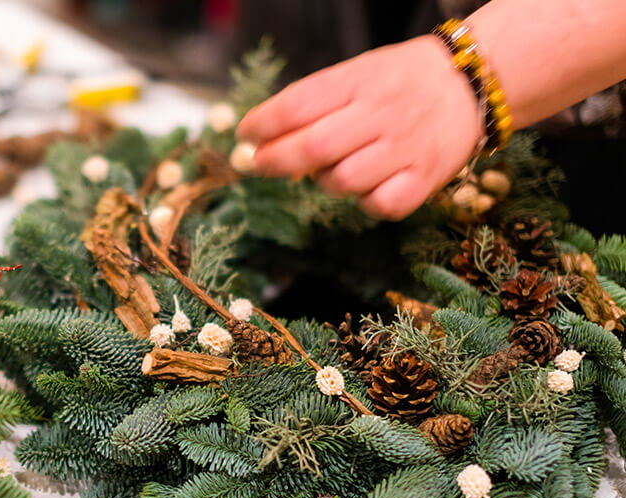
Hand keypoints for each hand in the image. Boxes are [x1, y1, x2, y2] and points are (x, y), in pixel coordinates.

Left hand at [237, 35, 482, 219]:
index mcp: (360, 81)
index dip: (262, 124)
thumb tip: (259, 139)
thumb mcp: (356, 73)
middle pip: (314, 147)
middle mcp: (383, 113)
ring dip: (322, 181)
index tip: (244, 135)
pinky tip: (366, 186)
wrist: (471, 85)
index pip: (297, 105)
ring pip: (342, 182)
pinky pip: (379, 205)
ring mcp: (406, 148)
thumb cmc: (398, 83)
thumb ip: (313, 103)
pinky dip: (363, 202)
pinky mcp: (426, 179)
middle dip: (274, 161)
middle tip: (258, 164)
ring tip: (329, 168)